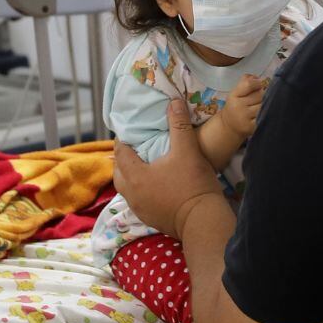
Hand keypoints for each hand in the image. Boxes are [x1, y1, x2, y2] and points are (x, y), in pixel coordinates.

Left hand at [114, 98, 228, 240]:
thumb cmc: (193, 184)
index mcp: (134, 175)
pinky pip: (137, 199)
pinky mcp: (148, 218)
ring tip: (143, 163)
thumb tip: (174, 102)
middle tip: (135, 146)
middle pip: (119, 171)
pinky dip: (139, 188)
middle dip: (123, 157)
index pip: (120, 153)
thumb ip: (179, 125)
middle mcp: (131, 194)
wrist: (203, 221)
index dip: (123, 140)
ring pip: (126, 187)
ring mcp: (139, 208)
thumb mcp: (187, 151)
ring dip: (130, 174)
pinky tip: (153, 183)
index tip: (129, 130)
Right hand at [219, 74, 267, 142]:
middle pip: (260, 95)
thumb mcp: (236, 93)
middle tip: (258, 99)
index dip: (257, 83)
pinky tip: (261, 115)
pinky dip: (265, 115)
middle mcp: (238, 106)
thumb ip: (245, 82)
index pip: (249, 84)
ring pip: (263, 105)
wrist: (228, 127)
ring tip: (259, 107)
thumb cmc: (235, 107)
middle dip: (262, 95)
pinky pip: (264, 117)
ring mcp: (245, 117)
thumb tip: (257, 77)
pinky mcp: (251, 127)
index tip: (259, 85)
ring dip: (264, 105)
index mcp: (234, 96)